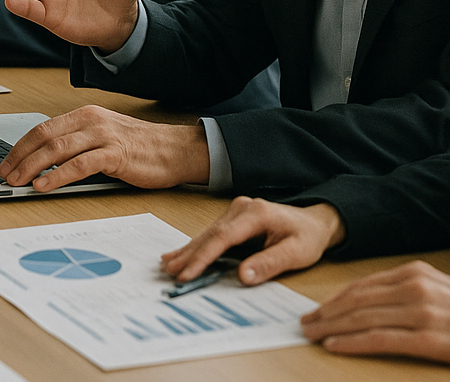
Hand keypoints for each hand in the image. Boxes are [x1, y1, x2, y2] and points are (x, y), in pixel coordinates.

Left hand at [0, 104, 209, 190]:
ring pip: (57, 149)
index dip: (20, 146)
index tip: (6, 162)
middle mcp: (90, 121)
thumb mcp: (102, 137)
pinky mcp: (115, 154)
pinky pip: (79, 165)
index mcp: (84, 115)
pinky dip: (58, 175)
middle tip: (4, 175)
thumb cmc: (139, 147)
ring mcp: (102, 136)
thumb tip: (45, 161)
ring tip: (18, 182)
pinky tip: (44, 185)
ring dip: (32, 167)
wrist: (174, 149)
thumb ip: (77, 143)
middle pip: (44, 137)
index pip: (42, 128)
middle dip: (19, 157)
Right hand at [161, 196, 345, 285]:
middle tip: (170, 270)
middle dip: (189, 254)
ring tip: (169, 264)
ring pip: (208, 233)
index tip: (188, 272)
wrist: (315, 222)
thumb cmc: (307, 237)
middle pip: (210, 233)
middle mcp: (240, 208)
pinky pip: (213, 234)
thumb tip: (243, 276)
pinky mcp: (233, 218)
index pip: (223, 237)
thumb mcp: (296, 253)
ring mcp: (235, 211)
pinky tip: (182, 252)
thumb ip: (269, 263)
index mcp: (255, 214)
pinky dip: (198, 245)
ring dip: (189, 250)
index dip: (204, 256)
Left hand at [301, 260, 449, 362]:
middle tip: (305, 323)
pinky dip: (354, 342)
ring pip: (363, 317)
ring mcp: (424, 311)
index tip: (315, 310)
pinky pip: (382, 339)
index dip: (334, 299)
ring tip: (313, 334)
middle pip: (357, 300)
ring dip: (332, 326)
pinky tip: (335, 345)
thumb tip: (363, 306)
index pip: (362, 286)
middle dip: (327, 312)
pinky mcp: (430, 337)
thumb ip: (405, 294)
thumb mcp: (437, 294)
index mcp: (415, 273)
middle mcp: (416, 287)